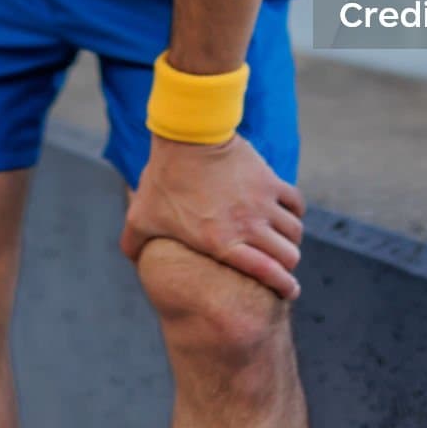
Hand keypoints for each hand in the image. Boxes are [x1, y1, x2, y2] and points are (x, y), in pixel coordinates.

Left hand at [119, 132, 306, 299]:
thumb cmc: (164, 178)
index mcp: (222, 242)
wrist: (187, 137)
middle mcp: (248, 225)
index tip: (289, 291)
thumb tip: (131, 260)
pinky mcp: (269, 180)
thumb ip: (134, 243)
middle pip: (288, 256)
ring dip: (291, 240)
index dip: (283, 286)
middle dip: (288, 266)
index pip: (267, 273)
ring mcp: (262, 202)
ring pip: (294, 232)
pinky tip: (288, 215)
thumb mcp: (142, 215)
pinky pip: (295, 203)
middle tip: (283, 268)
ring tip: (284, 243)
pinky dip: (296, 213)